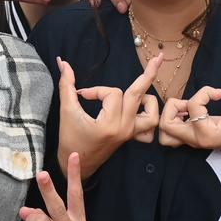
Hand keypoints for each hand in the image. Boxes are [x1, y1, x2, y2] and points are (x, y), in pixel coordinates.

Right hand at [57, 55, 161, 177]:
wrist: (76, 163)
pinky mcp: (131, 135)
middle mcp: (124, 128)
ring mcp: (129, 133)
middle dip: (148, 74)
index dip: (96, 90)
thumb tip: (62, 62)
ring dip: (146, 100)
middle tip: (159, 57)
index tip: (82, 95)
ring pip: (152, 114)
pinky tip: (139, 107)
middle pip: (139, 95)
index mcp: (109, 124)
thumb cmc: (69, 139)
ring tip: (137, 91)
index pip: (112, 94)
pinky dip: (147, 115)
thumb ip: (66, 85)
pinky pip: (149, 126)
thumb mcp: (66, 111)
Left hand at [159, 47, 220, 162]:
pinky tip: (189, 111)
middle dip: (173, 107)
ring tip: (187, 107)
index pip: (192, 105)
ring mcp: (192, 141)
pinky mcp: (191, 138)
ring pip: (165, 132)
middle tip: (189, 102)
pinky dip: (174, 120)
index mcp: (207, 133)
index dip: (206, 92)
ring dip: (171, 115)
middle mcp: (196, 139)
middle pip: (166, 125)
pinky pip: (172, 132)